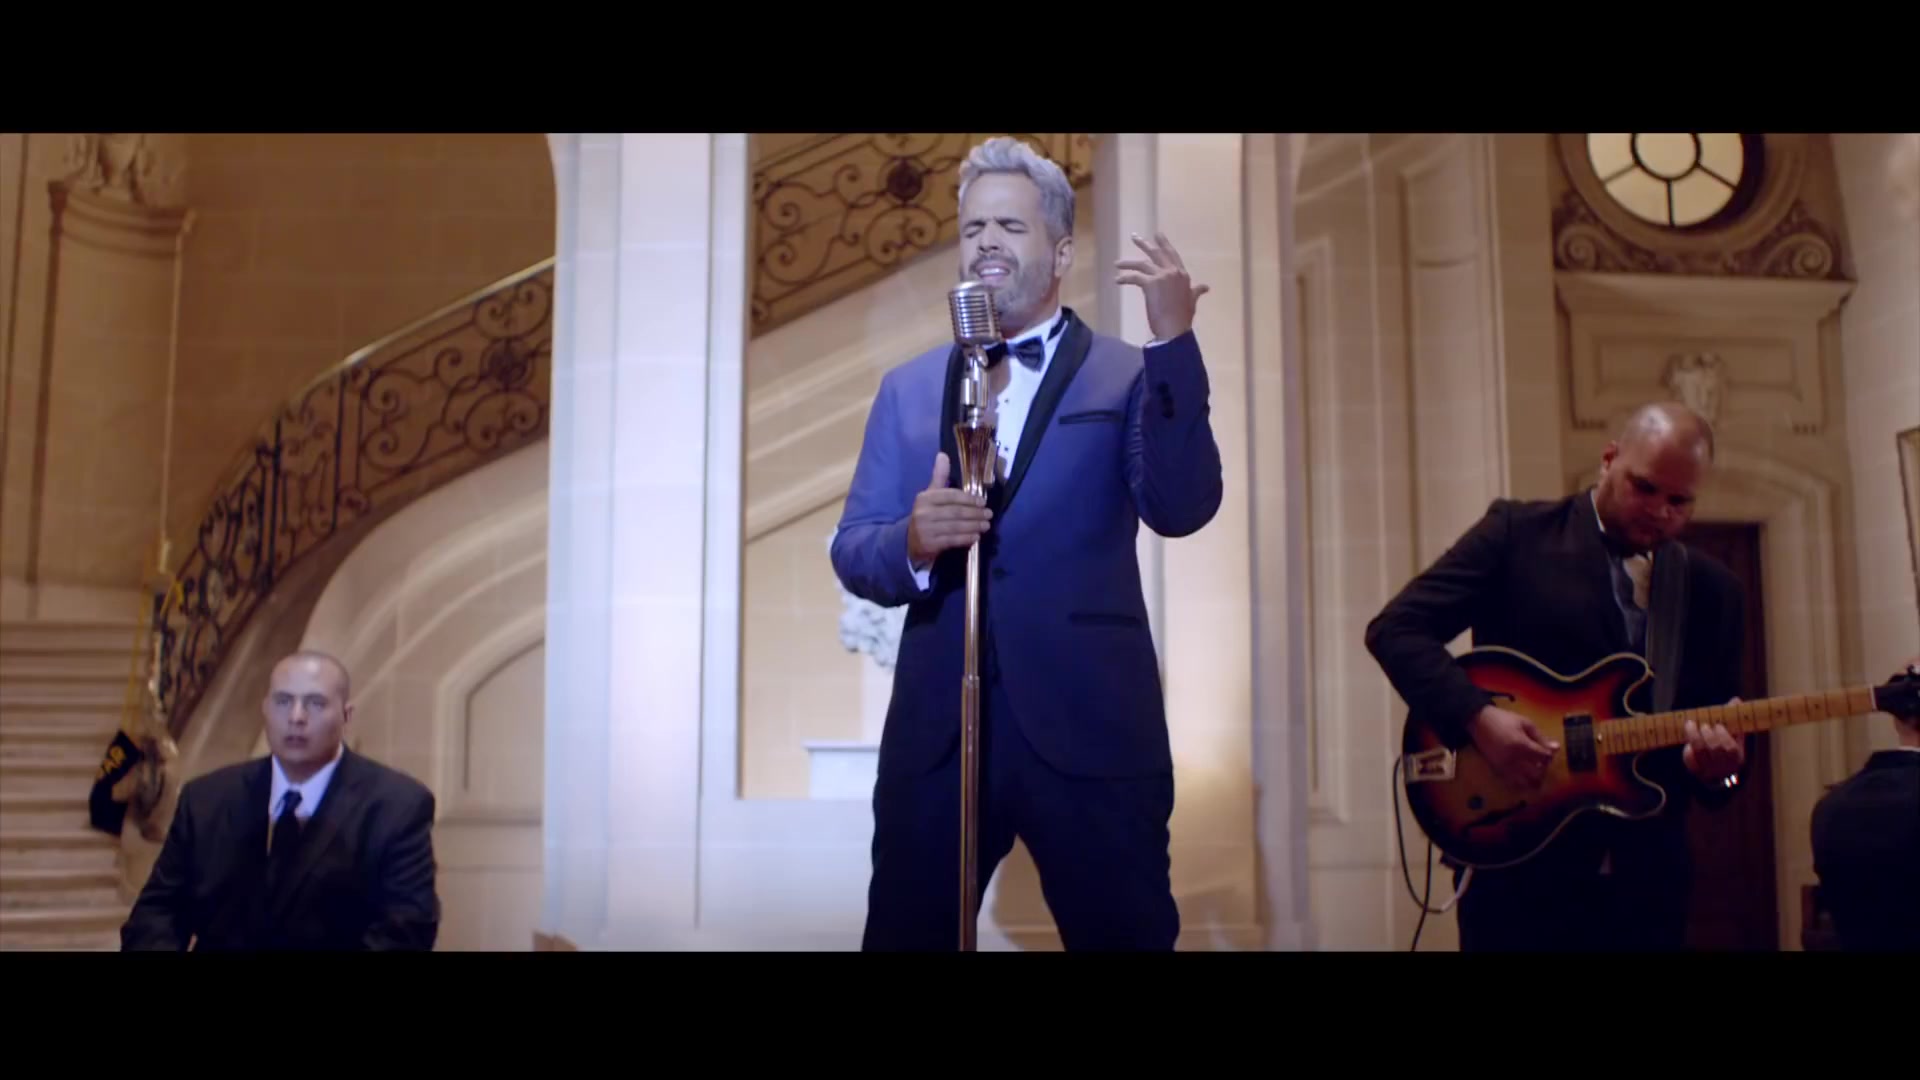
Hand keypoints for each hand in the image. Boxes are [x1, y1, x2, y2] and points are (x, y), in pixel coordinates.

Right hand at [906, 452, 990, 567]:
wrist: (911, 542)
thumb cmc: (926, 515)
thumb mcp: (930, 495)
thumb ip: (939, 476)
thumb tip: (943, 455)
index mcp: (925, 498)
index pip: (951, 496)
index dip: (968, 498)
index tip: (983, 502)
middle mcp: (923, 513)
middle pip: (955, 512)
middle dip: (975, 513)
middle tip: (989, 514)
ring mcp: (925, 529)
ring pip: (956, 526)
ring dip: (974, 526)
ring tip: (986, 525)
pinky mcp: (929, 544)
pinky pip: (952, 540)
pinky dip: (966, 538)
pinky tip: (976, 537)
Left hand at [1115, 231, 1208, 341]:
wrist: (1174, 328)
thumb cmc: (1182, 318)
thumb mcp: (1192, 301)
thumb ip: (1196, 291)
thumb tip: (1206, 287)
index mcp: (1182, 275)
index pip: (1172, 255)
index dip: (1164, 244)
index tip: (1157, 234)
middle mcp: (1173, 272)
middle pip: (1156, 253)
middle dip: (1144, 244)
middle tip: (1134, 236)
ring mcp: (1162, 276)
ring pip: (1142, 264)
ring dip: (1128, 263)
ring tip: (1117, 264)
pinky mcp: (1150, 284)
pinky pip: (1134, 277)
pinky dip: (1124, 278)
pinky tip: (1117, 280)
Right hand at [1469, 705, 1557, 789]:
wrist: (1478, 722)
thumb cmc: (1503, 719)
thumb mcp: (1524, 723)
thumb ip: (1540, 737)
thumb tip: (1556, 748)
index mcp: (1522, 745)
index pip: (1544, 757)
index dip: (1549, 756)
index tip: (1548, 752)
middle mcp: (1514, 759)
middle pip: (1537, 772)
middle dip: (1543, 769)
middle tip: (1543, 763)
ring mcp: (1505, 766)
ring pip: (1525, 781)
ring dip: (1533, 779)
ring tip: (1535, 774)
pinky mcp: (1497, 769)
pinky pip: (1512, 782)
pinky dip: (1521, 782)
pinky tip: (1524, 778)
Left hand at [1683, 698, 1745, 783]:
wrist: (1719, 772)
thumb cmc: (1727, 748)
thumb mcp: (1734, 736)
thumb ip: (1734, 720)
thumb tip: (1736, 700)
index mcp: (1737, 757)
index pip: (1731, 748)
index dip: (1723, 735)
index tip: (1718, 725)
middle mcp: (1725, 767)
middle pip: (1715, 749)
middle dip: (1708, 734)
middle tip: (1703, 725)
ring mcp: (1710, 771)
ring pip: (1701, 753)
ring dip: (1694, 736)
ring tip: (1690, 724)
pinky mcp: (1697, 772)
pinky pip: (1691, 762)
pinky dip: (1688, 753)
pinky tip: (1688, 745)